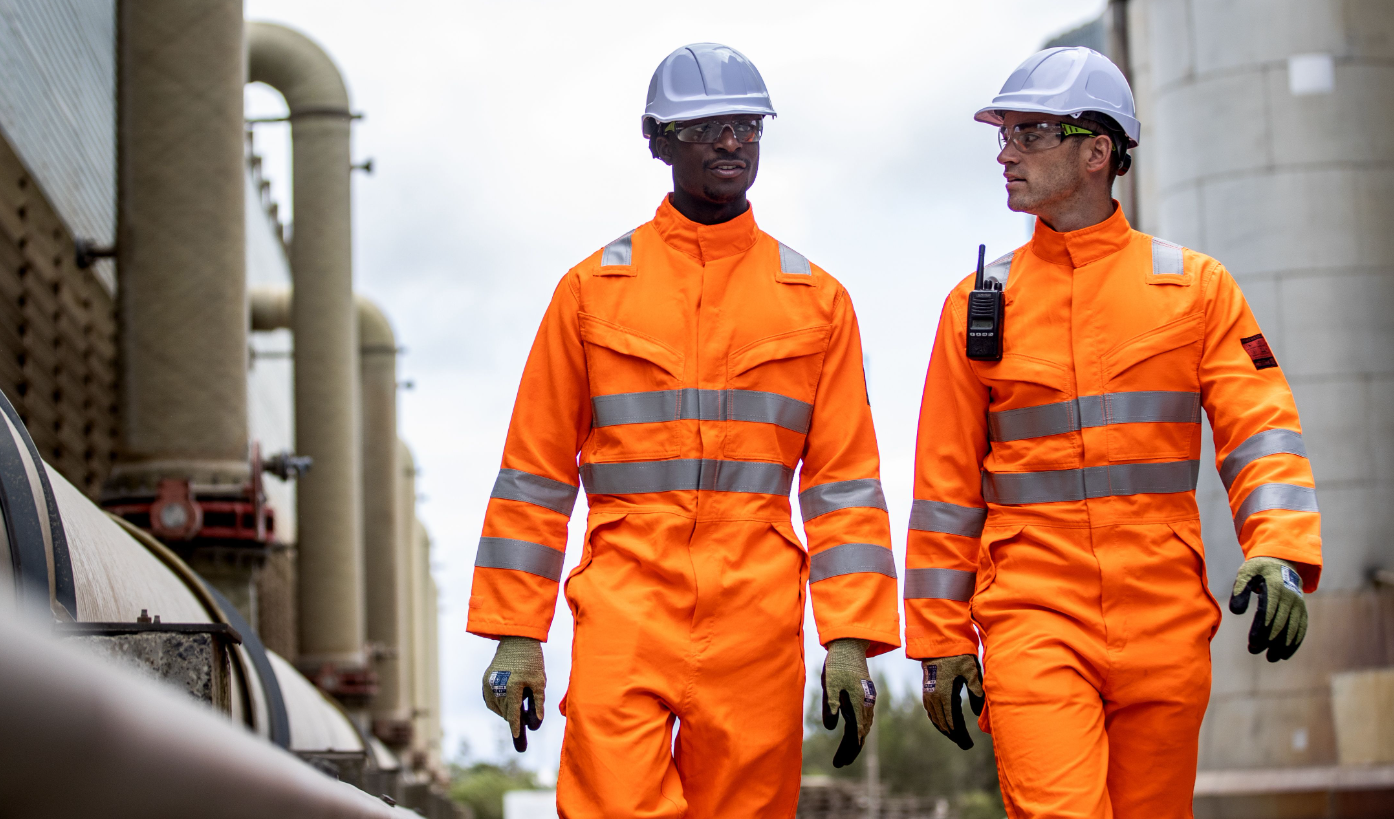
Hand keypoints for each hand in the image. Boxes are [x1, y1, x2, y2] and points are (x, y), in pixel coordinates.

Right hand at [481, 636, 545, 750]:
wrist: (516, 639)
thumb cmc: (531, 660)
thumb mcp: (539, 680)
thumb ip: (538, 701)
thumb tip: (536, 721)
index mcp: (513, 685)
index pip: (513, 712)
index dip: (516, 726)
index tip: (516, 737)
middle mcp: (497, 685)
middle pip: (506, 711)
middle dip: (514, 721)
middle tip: (522, 736)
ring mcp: (489, 683)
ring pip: (497, 707)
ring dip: (506, 712)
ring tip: (518, 712)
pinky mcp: (485, 680)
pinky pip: (490, 700)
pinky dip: (498, 705)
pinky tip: (507, 704)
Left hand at [820, 638, 874, 767]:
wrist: (850, 645)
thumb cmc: (836, 665)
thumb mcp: (829, 685)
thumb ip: (830, 706)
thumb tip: (832, 728)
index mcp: (857, 705)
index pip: (854, 736)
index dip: (847, 752)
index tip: (838, 764)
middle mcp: (866, 705)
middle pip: (860, 735)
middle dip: (850, 751)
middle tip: (839, 764)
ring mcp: (868, 700)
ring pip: (864, 727)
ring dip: (855, 742)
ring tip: (845, 754)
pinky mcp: (866, 695)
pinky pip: (865, 718)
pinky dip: (859, 730)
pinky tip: (854, 733)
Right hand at [921, 654, 983, 749]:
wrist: (938, 644)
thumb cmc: (957, 656)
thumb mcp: (971, 671)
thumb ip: (976, 691)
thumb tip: (978, 713)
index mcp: (945, 694)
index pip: (952, 722)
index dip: (960, 735)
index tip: (969, 744)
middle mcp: (934, 697)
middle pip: (943, 724)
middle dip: (954, 735)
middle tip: (966, 745)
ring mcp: (928, 695)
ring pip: (935, 719)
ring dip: (945, 730)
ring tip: (956, 737)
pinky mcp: (927, 691)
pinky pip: (931, 712)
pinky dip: (938, 721)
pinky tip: (944, 725)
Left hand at [1230, 557, 1307, 661]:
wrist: (1282, 563)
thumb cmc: (1259, 569)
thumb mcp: (1246, 572)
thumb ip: (1239, 590)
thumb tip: (1236, 612)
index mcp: (1275, 586)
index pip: (1268, 611)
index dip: (1261, 628)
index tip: (1252, 642)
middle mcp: (1290, 596)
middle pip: (1280, 623)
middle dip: (1268, 639)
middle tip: (1254, 651)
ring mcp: (1298, 604)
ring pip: (1293, 628)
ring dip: (1282, 645)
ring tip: (1271, 658)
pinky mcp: (1302, 610)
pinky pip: (1301, 629)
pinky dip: (1294, 643)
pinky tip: (1285, 655)